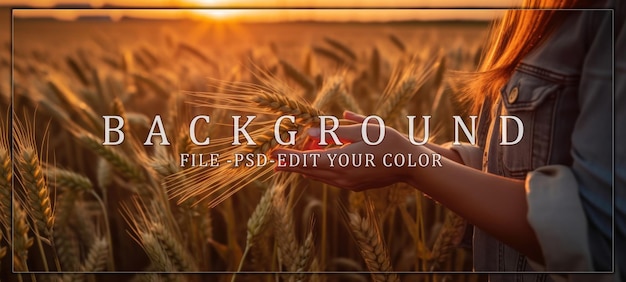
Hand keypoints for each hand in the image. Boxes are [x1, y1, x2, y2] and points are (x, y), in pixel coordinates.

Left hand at [270, 111, 426, 190]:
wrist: (411, 165)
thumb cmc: (389, 142)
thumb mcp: (364, 129)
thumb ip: (337, 131)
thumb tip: (312, 132)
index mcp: (342, 162)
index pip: (307, 160)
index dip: (288, 157)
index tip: (272, 153)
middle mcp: (341, 177)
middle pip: (308, 170)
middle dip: (289, 163)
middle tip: (272, 158)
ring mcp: (347, 184)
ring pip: (317, 175)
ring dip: (303, 167)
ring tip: (287, 161)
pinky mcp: (353, 186)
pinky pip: (328, 178)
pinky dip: (317, 169)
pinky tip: (311, 164)